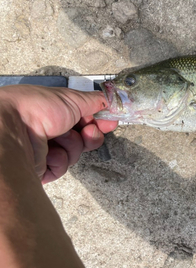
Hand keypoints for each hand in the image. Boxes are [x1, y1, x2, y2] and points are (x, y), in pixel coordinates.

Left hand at [0, 85, 116, 183]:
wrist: (12, 129)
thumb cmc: (36, 108)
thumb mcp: (72, 99)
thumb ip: (95, 101)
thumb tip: (110, 100)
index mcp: (56, 111)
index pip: (85, 118)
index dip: (100, 121)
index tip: (111, 122)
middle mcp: (51, 130)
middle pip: (84, 138)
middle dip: (90, 135)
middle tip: (88, 131)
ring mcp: (46, 149)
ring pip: (75, 153)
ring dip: (72, 145)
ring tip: (59, 138)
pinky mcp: (41, 168)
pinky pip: (62, 167)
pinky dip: (59, 159)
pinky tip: (48, 152)